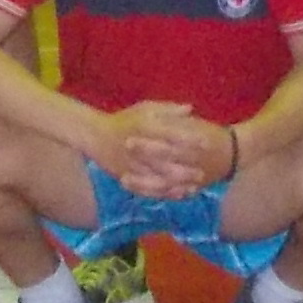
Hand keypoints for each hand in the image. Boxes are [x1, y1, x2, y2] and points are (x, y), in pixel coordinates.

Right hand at [99, 101, 225, 200]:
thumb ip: (168, 109)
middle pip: (166, 159)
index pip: (171, 133)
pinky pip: (147, 188)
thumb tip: (191, 109)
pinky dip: (164, 193)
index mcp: (144, 126)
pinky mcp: (127, 177)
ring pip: (157, 176)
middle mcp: (139, 146)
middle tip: (202, 172)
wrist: (94, 135)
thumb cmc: (123, 120)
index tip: (207, 143)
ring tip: (194, 187)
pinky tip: (178, 194)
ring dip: (177, 184)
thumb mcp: (144, 108)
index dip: (190, 139)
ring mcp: (132, 164)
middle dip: (185, 167)